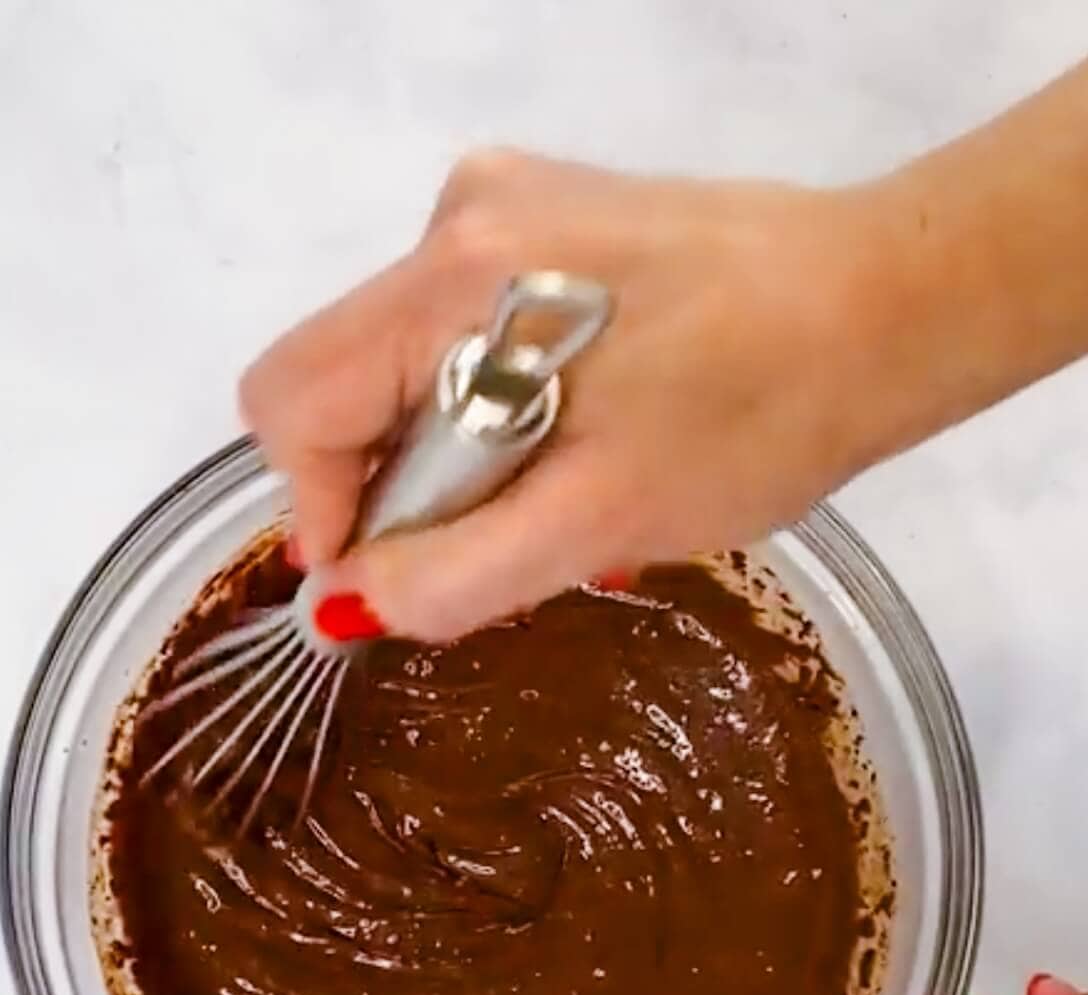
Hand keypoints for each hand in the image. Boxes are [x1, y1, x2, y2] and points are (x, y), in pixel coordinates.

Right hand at [239, 151, 888, 641]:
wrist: (889, 308)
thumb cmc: (753, 422)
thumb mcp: (595, 524)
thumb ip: (447, 576)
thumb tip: (340, 602)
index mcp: (451, 285)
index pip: (292, 402)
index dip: (320, 507)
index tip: (396, 573)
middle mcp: (454, 219)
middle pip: (345, 380)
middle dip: (402, 483)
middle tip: (508, 532)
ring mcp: (504, 205)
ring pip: (407, 363)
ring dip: (457, 449)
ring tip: (565, 482)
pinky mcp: (551, 213)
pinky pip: (466, 332)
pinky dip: (497, 403)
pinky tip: (585, 429)